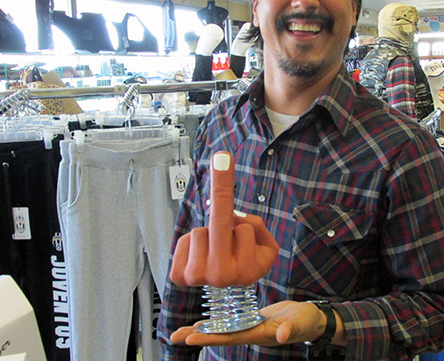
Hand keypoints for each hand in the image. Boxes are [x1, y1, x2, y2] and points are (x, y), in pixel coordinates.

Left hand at [170, 151, 278, 287]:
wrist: (230, 286)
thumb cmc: (248, 258)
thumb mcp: (263, 243)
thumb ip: (253, 225)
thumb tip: (231, 214)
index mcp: (249, 271)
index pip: (243, 226)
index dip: (228, 189)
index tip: (222, 157)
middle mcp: (223, 276)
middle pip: (219, 222)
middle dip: (222, 193)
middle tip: (222, 158)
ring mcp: (199, 277)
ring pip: (200, 231)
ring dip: (209, 234)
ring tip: (217, 248)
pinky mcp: (180, 276)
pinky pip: (184, 242)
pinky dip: (192, 244)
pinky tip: (202, 254)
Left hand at [171, 301, 325, 346]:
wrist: (310, 319)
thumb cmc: (307, 321)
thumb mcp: (300, 323)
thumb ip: (291, 329)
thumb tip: (282, 334)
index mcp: (259, 334)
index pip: (231, 337)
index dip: (211, 337)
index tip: (192, 337)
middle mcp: (251, 333)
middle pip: (220, 336)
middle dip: (198, 336)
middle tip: (175, 336)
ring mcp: (250, 328)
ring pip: (222, 330)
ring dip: (202, 331)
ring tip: (182, 331)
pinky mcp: (251, 321)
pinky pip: (229, 323)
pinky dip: (215, 323)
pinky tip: (203, 322)